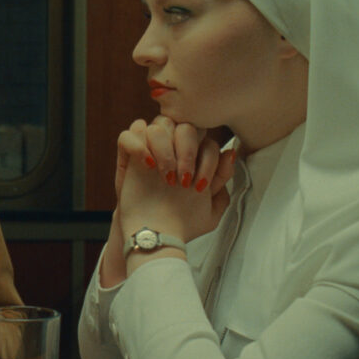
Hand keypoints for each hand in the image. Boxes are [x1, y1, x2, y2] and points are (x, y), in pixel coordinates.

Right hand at [102, 117, 234, 284]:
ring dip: (164, 147)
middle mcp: (174, 150)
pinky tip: (146, 165)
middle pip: (184, 125)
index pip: (207, 139)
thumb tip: (230, 153)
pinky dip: (137, 145)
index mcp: (195, 159)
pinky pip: (128, 135)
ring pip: (158, 125)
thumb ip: (222, 179)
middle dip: (187, 149)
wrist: (153, 234)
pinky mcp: (128, 157)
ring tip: (165, 174)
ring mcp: (151, 150)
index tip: (200, 186)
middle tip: (183, 178)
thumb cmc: (181, 223)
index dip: (207, 159)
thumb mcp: (211, 208)